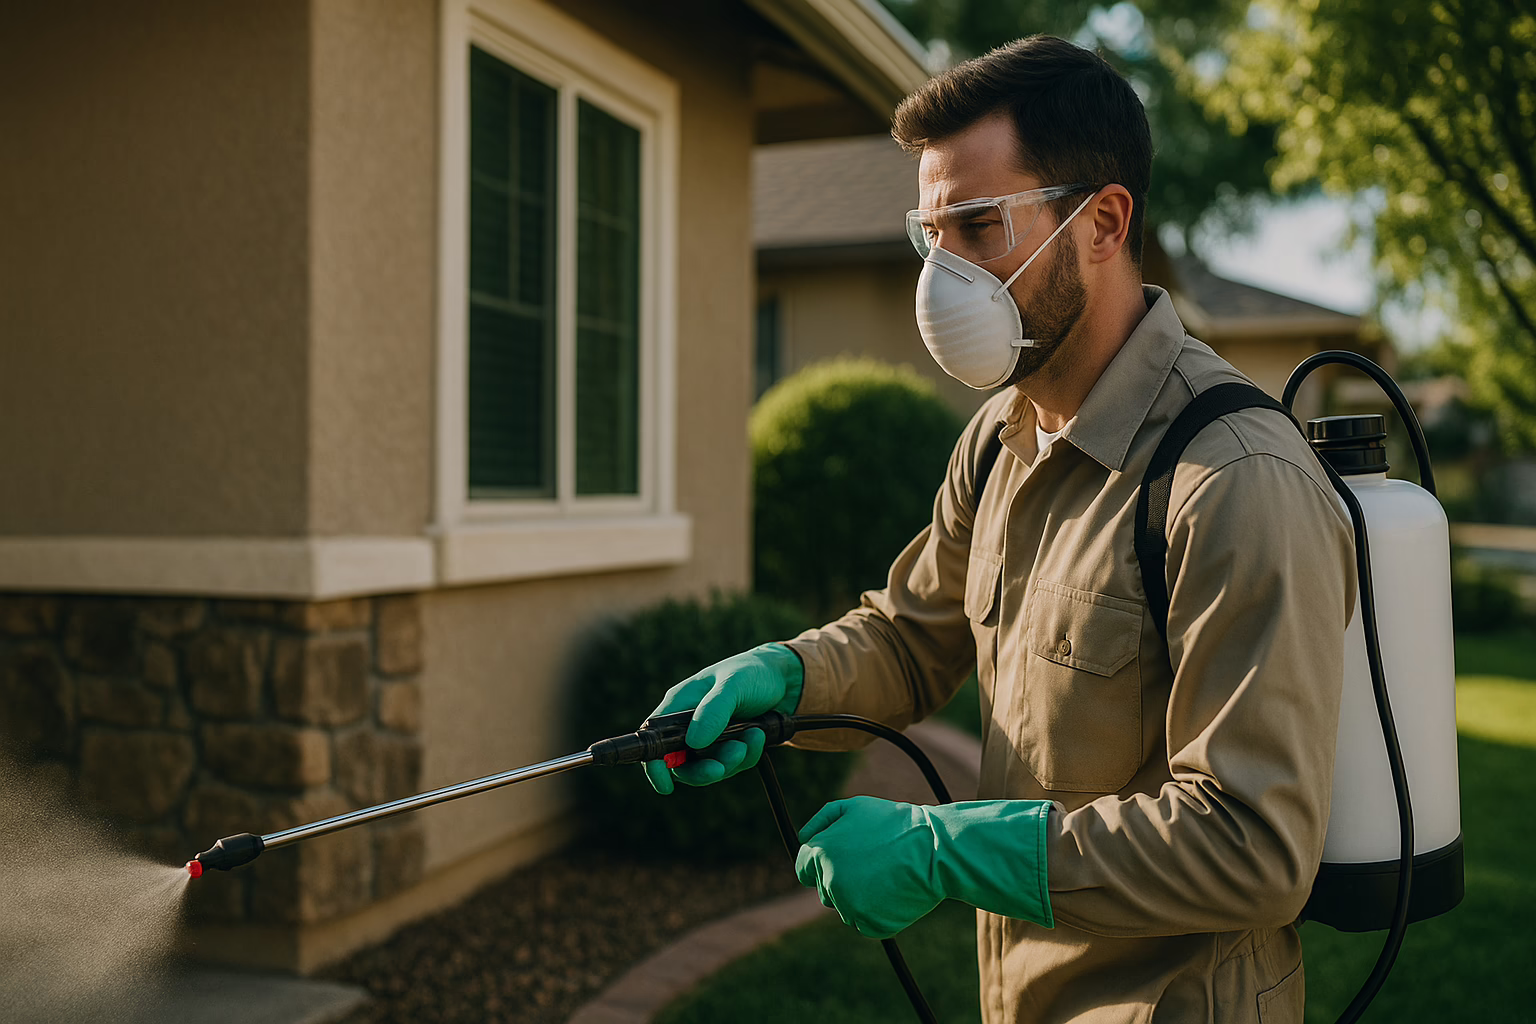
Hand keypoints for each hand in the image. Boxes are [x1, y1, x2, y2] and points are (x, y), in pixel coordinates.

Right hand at [643, 643, 802, 793]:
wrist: (784, 678)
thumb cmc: (751, 673)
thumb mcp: (733, 685)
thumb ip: (713, 711)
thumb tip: (693, 743)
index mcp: (679, 705)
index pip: (655, 739)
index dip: (655, 764)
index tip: (665, 785)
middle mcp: (689, 724)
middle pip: (680, 763)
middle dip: (702, 770)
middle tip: (721, 768)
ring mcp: (709, 738)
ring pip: (708, 767)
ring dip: (730, 761)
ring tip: (753, 737)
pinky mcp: (728, 747)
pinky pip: (731, 765)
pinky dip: (746, 756)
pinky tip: (758, 736)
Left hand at [795, 796, 1054, 938]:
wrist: (933, 850)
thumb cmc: (894, 824)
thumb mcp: (854, 807)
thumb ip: (822, 821)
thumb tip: (802, 838)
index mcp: (821, 854)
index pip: (804, 870)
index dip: (821, 863)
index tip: (842, 858)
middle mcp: (830, 883)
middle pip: (825, 889)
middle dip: (841, 877)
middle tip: (871, 863)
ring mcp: (850, 907)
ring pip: (844, 907)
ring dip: (858, 895)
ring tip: (885, 874)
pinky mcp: (870, 925)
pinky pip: (864, 921)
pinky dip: (875, 911)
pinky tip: (892, 891)